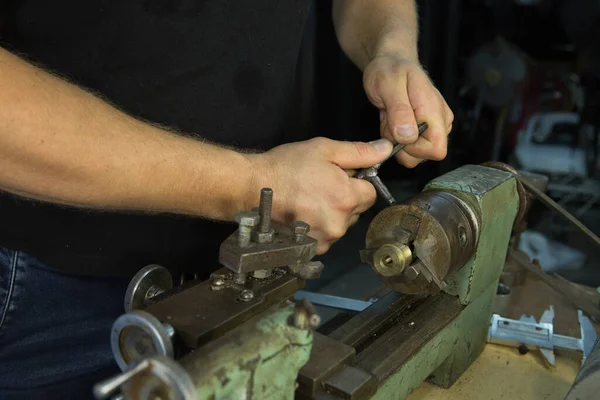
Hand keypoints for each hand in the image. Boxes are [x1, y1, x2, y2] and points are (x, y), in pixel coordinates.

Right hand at [253, 137, 392, 253]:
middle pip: (356, 210)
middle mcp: (340, 222)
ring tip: (308, 200)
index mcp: (347, 197)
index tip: (338, 177)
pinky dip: (319, 227)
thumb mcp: (325, 150)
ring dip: (331, 213)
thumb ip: (359, 152)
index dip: (356, 183)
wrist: (252, 188)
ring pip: (341, 224)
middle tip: (320, 186)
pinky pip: (326, 236)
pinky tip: (303, 214)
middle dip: (344, 198)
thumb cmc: (285, 167)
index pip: (371, 193)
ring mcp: (325, 238)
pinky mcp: (312, 248)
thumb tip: (386, 149)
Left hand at [363, 55, 452, 167]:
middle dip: (401, 145)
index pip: (436, 149)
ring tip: (391, 118)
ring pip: (414, 154)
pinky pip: (407, 147)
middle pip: (425, 155)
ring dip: (396, 141)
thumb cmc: (391, 69)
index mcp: (435, 111)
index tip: (398, 131)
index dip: (414, 148)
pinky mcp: (423, 130)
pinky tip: (392, 120)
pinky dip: (395, 138)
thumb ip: (399, 111)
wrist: (390, 62)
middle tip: (391, 120)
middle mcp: (439, 121)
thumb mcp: (389, 85)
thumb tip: (408, 135)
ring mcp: (432, 126)